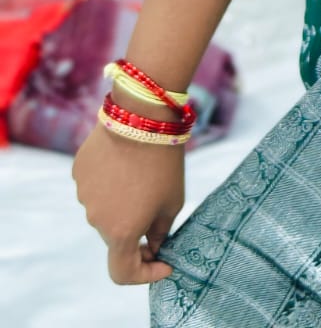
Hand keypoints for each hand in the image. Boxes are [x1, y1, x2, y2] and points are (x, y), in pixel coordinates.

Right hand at [72, 121, 183, 284]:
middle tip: (156, 201)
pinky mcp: (78, 172)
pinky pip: (94, 186)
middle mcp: (96, 220)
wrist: (142, 116)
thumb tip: (151, 247)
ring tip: (141, 171)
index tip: (163, 262)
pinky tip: (125, 159)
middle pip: (115, 236)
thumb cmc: (164, 161)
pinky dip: (108, 181)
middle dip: (135, 227)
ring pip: (103, 209)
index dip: (144, 273)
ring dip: (120, 201)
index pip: (123, 272)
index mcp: (121, 233)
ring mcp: (83, 195)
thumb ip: (160, 233)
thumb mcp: (173, 201)